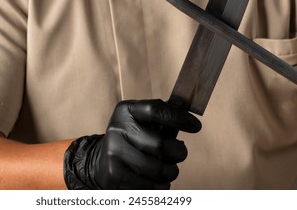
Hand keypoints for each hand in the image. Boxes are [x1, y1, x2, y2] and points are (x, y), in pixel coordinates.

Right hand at [63, 99, 200, 189]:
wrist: (100, 161)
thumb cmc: (132, 139)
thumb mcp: (142, 122)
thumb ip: (164, 119)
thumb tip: (191, 121)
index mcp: (126, 111)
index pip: (156, 110)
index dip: (179, 118)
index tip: (196, 126)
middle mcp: (117, 129)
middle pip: (161, 144)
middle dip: (178, 152)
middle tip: (179, 153)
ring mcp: (114, 153)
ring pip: (158, 169)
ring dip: (170, 171)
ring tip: (167, 168)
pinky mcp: (114, 175)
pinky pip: (151, 186)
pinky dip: (160, 185)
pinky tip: (154, 179)